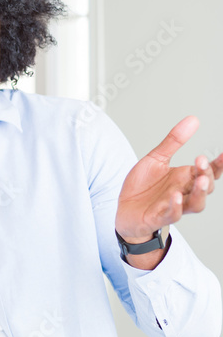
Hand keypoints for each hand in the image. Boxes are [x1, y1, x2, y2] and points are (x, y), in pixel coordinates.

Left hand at [116, 116, 222, 242]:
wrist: (124, 209)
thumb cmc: (143, 186)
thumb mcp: (156, 159)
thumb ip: (173, 142)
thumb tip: (193, 120)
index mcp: (185, 178)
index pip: (209, 171)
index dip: (218, 164)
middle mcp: (183, 192)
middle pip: (205, 186)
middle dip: (206, 174)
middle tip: (200, 160)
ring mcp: (173, 206)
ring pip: (196, 204)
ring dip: (200, 193)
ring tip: (199, 180)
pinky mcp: (159, 217)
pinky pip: (172, 214)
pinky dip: (176, 206)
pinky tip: (174, 196)